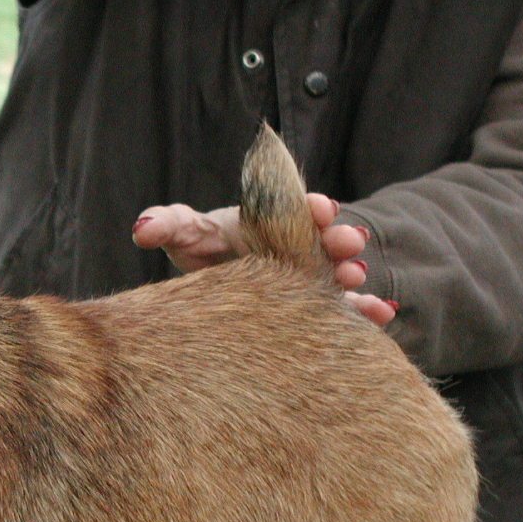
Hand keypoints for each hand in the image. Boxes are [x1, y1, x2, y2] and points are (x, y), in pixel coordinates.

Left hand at [130, 195, 398, 325]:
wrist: (226, 291)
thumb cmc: (208, 249)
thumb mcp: (190, 235)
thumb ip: (171, 225)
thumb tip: (141, 227)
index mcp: (272, 219)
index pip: (295, 206)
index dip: (307, 206)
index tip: (318, 208)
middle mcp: (300, 244)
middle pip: (325, 237)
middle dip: (338, 237)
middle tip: (347, 242)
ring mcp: (315, 275)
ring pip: (341, 271)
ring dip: (351, 272)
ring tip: (354, 277)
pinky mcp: (323, 308)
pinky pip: (349, 309)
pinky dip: (366, 310)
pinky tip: (381, 314)